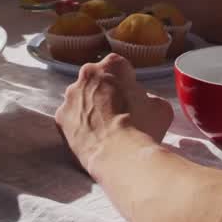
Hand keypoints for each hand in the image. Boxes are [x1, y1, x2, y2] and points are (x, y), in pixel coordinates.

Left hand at [55, 54, 173, 173]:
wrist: (118, 155)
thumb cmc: (142, 128)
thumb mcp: (160, 107)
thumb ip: (150, 98)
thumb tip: (145, 103)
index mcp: (113, 66)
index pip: (120, 67)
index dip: (127, 82)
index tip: (131, 96)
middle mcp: (87, 75)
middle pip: (97, 81)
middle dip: (106, 93)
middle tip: (118, 113)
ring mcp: (70, 96)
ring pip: (81, 99)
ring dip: (90, 109)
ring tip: (104, 129)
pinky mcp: (60, 118)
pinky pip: (70, 118)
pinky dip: (78, 126)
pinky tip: (91, 138)